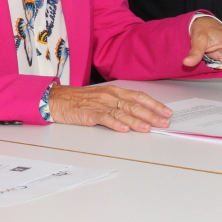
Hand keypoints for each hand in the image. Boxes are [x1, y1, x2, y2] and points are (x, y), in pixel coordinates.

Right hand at [48, 84, 171, 132]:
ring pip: (122, 112)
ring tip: (148, 128)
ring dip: (137, 121)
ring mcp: (98, 104)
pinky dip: (115, 124)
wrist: (55, 99)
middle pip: (134, 105)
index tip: (166, 112)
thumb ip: (117, 105)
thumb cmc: (78, 100)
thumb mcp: (101, 98)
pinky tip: (124, 129)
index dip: (154, 104)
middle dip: (151, 115)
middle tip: (164, 123)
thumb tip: (137, 115)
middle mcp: (108, 96)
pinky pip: (104, 118)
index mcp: (113, 91)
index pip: (138, 96)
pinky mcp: (88, 113)